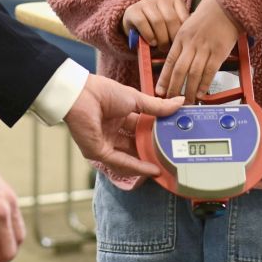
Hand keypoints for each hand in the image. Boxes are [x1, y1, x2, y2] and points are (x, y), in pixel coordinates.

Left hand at [63, 73, 184, 177]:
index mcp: (118, 117)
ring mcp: (105, 143)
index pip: (140, 130)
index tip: (171, 140)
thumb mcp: (136, 99)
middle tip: (170, 158)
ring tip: (165, 168)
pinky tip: (152, 170)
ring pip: (129, 157)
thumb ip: (157, 107)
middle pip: (135, 146)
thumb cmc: (104, 92)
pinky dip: (137, 166)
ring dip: (146, 163)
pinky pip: (120, 161)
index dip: (155, 135)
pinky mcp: (98, 152)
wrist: (82, 94)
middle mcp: (111, 131)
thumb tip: (180, 102)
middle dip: (152, 152)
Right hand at [121, 0, 188, 48]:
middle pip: (171, 19)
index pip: (183, 17)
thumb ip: (181, 28)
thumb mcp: (172, 26)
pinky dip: (148, 35)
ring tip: (162, 47)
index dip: (182, 34)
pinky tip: (152, 42)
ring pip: (157, 21)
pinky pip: (142, 22)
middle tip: (170, 49)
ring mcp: (146, 2)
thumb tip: (192, 39)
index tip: (180, 44)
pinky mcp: (133, 10)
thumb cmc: (159, 28)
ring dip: (161, 38)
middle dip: (171, 38)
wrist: (135, 24)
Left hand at [156, 0, 239, 101]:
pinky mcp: (219, 51)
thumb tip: (178, 61)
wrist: (225, 7)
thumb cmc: (208, 16)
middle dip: (174, 88)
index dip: (164, 78)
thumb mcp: (188, 26)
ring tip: (186, 101)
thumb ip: (183, 43)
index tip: (160, 91)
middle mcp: (191, 43)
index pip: (170, 61)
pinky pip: (209, 71)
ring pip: (193, 73)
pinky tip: (200, 93)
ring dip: (189, 90)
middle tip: (171, 101)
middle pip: (179, 70)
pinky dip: (204, 84)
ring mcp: (205, 48)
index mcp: (181, 37)